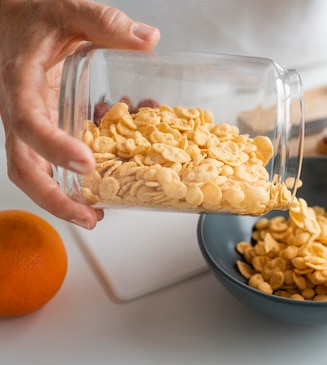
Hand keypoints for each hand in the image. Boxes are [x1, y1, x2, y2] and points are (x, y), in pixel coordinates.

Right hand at [0, 0, 158, 228]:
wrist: (10, 19)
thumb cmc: (34, 16)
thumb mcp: (69, 11)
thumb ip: (105, 22)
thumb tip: (147, 38)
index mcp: (21, 83)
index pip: (29, 123)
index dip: (54, 147)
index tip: (86, 163)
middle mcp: (19, 109)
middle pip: (23, 165)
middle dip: (53, 198)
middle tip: (91, 217)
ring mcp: (28, 122)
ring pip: (32, 169)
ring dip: (60, 198)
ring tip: (95, 215)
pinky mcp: (41, 126)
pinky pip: (47, 160)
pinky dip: (68, 179)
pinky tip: (97, 187)